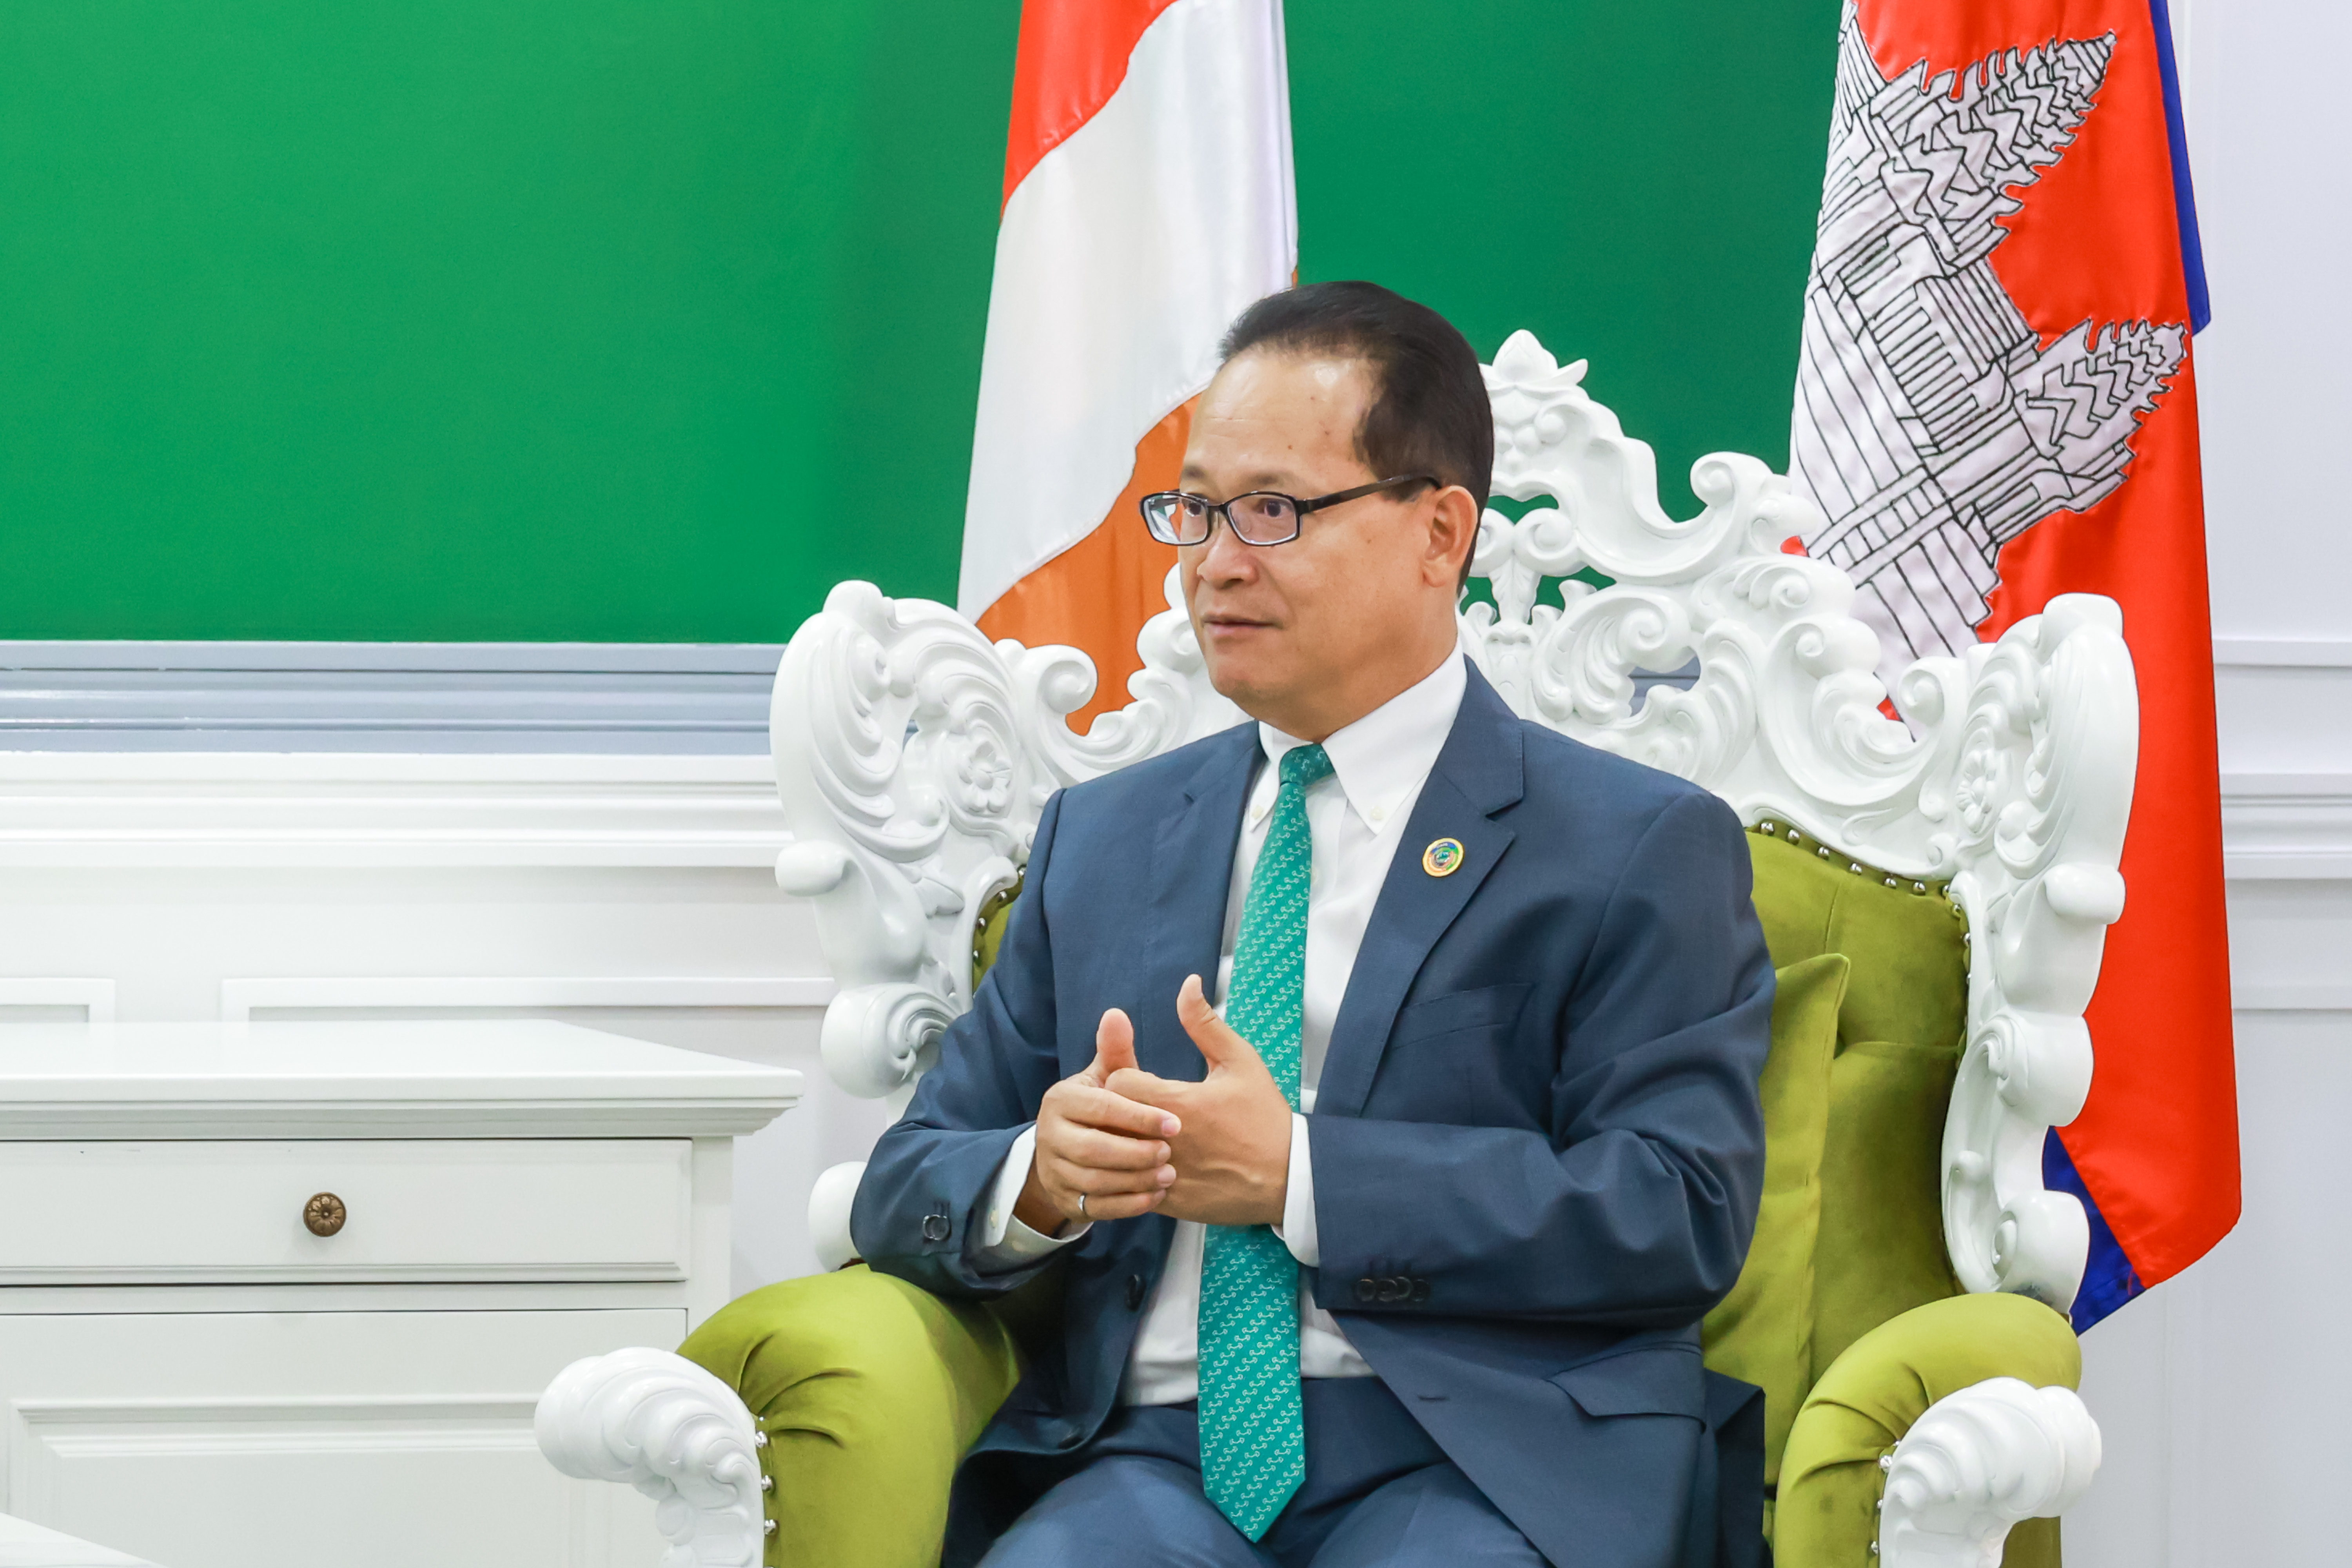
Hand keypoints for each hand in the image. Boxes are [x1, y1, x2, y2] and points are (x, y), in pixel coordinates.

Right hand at [1013, 1007, 1180, 1233]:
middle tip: (1171, 1153)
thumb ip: (1114, 1051)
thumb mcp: (1105, 1078)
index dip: (1139, 1116)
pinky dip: (1128, 1204)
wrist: (1067, 1151)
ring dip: (1136, 1180)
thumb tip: (1116, 1014)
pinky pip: (1097, 1208)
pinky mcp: (1066, 1201)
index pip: (1101, 1108)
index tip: (1176, 1123)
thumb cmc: (1099, 1107)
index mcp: (1060, 1100)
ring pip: (1095, 1181)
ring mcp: (1054, 1172)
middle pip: (1094, 1149)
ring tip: (1169, 1175)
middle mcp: (1049, 1136)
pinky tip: (1155, 1196)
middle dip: (1136, 1152)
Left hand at [1106, 974, 1292, 1226]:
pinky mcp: (1170, 1203)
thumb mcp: (1241, 1062)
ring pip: (1117, 1157)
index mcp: (1180, 1102)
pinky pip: (1132, 1187)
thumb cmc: (1265, 1116)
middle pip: (1112, 1119)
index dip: (1124, 1077)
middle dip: (1119, 1110)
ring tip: (1140, 1136)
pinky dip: (1136, 1175)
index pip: (1119, 1082)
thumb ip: (1206, 1024)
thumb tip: (1187, 983)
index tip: (1140, 1081)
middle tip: (1137, 1107)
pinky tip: (1153, 1165)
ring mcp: (1166, 1174)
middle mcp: (1167, 1140)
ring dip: (1124, 1144)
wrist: (1289, 1176)